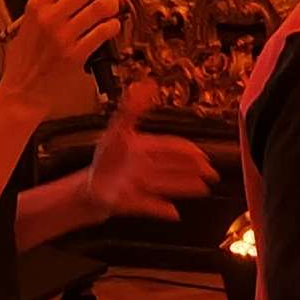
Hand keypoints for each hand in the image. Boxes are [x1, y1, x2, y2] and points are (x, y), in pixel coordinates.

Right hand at [0, 0, 124, 131]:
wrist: (21, 92)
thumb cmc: (24, 60)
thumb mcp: (28, 24)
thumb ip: (48, 4)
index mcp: (35, 6)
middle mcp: (49, 18)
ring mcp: (63, 37)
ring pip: (100, 8)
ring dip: (112, 5)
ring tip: (113, 7)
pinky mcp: (76, 55)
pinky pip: (103, 32)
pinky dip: (113, 26)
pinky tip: (112, 26)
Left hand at [84, 89, 216, 223]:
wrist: (87, 188)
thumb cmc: (103, 159)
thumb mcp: (117, 129)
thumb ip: (131, 109)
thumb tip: (146, 85)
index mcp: (144, 149)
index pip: (171, 147)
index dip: (188, 151)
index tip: (204, 155)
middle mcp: (146, 167)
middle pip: (174, 167)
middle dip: (193, 170)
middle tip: (212, 174)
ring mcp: (142, 186)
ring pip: (167, 185)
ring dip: (185, 187)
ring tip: (203, 190)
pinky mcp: (134, 203)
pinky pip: (150, 206)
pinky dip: (161, 209)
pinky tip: (174, 213)